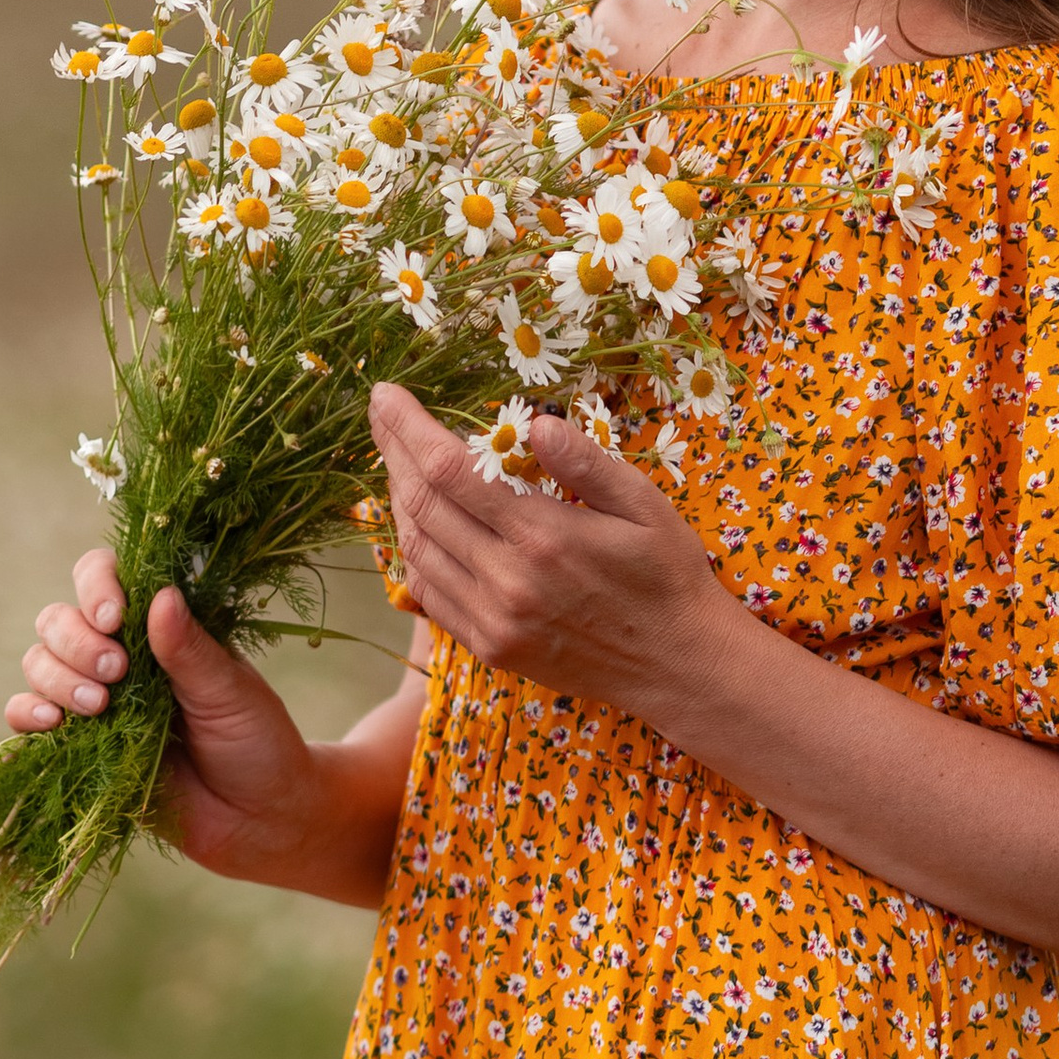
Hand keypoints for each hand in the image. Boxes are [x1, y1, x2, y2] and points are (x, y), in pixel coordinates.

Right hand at [8, 550, 386, 897]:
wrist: (255, 817)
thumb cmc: (254, 741)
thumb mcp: (229, 690)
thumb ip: (190, 649)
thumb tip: (160, 596)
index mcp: (158, 625)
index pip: (105, 576)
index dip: (96, 586)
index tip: (114, 616)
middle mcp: (119, 653)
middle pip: (59, 619)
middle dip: (77, 640)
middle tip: (117, 671)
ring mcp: (95, 697)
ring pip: (39, 662)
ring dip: (57, 676)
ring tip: (101, 706)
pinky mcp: (78, 744)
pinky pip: (27, 716)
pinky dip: (27, 711)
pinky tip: (52, 723)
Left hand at [369, 382, 735, 718]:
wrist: (677, 665)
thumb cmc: (666, 574)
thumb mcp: (643, 504)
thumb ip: (586, 461)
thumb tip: (535, 422)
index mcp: (543, 535)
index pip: (450, 470)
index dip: (409, 428)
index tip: (387, 394)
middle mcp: (506, 580)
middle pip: (421, 503)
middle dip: (393, 450)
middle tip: (380, 413)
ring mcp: (492, 620)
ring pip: (416, 548)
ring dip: (398, 497)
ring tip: (397, 458)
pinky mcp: (489, 647)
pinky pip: (428, 593)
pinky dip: (413, 549)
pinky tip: (417, 520)